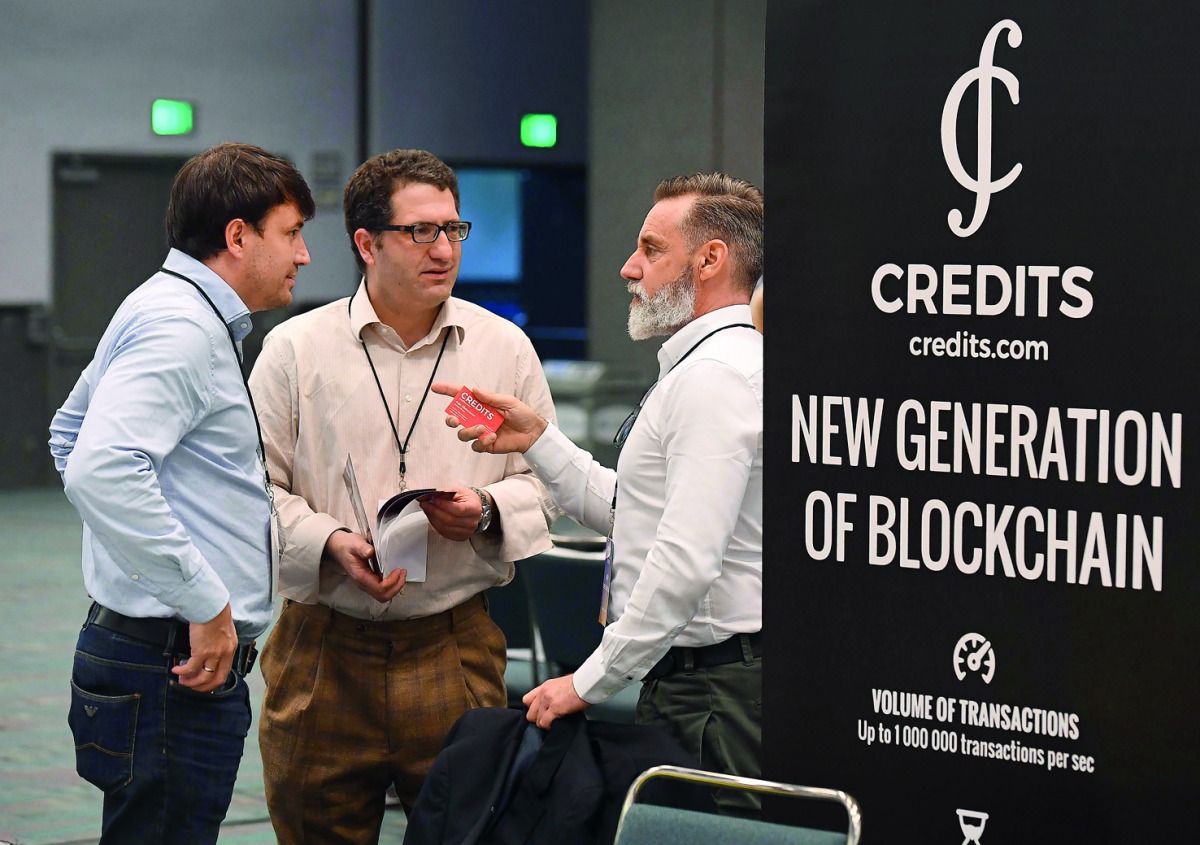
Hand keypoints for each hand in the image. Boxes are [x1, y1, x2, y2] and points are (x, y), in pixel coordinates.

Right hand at [172, 603, 237, 691]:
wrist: (210, 605)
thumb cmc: (214, 614)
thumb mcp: (224, 631)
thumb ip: (220, 643)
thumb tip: (209, 652)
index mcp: (231, 649)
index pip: (225, 672)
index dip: (214, 682)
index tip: (203, 684)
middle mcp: (225, 653)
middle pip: (217, 679)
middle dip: (203, 688)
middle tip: (192, 687)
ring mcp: (214, 653)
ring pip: (204, 677)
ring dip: (191, 682)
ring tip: (182, 681)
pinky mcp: (201, 651)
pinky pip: (191, 668)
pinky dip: (182, 672)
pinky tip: (176, 670)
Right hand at [323, 529, 405, 601]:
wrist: (339, 548)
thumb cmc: (347, 546)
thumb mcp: (355, 543)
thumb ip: (362, 548)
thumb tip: (370, 552)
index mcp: (360, 577)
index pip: (380, 588)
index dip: (391, 582)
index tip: (398, 570)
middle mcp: (363, 584)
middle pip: (383, 596)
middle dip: (396, 587)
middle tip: (403, 573)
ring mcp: (366, 584)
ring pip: (383, 595)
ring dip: (395, 586)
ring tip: (401, 574)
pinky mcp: (369, 582)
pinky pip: (382, 589)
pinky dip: (392, 584)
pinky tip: (395, 573)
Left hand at [420, 485, 486, 541]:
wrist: (475, 507)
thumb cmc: (467, 499)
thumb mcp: (458, 491)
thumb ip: (444, 493)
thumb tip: (429, 496)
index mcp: (474, 509)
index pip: (457, 510)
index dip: (443, 505)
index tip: (433, 499)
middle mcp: (471, 522)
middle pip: (449, 520)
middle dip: (434, 511)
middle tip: (425, 504)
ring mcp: (466, 532)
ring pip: (444, 527)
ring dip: (432, 518)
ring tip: (427, 509)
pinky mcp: (459, 537)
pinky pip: (444, 532)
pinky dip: (435, 524)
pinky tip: (432, 517)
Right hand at [431, 383, 547, 453]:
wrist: (532, 432)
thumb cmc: (521, 414)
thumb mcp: (507, 401)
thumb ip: (490, 397)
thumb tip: (473, 390)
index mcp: (481, 405)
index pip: (461, 397)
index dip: (447, 391)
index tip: (434, 387)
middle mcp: (477, 418)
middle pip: (455, 419)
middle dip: (450, 419)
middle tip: (455, 420)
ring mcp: (480, 432)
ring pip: (462, 434)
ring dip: (469, 431)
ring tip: (483, 428)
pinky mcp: (485, 445)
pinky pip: (475, 445)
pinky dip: (482, 441)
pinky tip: (493, 437)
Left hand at [522, 674, 589, 728]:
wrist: (588, 683)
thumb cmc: (580, 684)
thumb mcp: (561, 685)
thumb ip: (552, 693)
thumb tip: (551, 705)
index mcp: (545, 686)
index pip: (526, 700)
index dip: (532, 709)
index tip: (539, 713)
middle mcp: (544, 692)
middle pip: (530, 713)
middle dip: (538, 719)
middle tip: (547, 720)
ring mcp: (548, 700)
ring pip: (537, 720)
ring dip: (544, 724)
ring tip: (553, 723)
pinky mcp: (555, 708)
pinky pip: (545, 722)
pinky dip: (549, 727)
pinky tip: (556, 724)